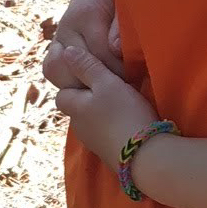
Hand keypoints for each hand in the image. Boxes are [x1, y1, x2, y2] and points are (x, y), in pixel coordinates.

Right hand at [42, 0, 122, 89]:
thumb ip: (123, 24)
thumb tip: (115, 48)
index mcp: (87, 13)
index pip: (101, 54)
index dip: (121, 70)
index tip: (139, 78)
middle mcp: (67, 25)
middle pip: (72, 66)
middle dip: (98, 80)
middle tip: (122, 85)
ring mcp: (60, 35)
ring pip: (55, 69)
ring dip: (79, 83)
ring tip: (106, 86)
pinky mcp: (58, 43)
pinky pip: (53, 67)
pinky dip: (69, 80)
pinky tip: (93, 83)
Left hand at [53, 42, 158, 165]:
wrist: (144, 155)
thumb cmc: (124, 113)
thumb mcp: (107, 82)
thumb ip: (87, 66)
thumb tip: (67, 52)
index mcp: (74, 108)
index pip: (62, 94)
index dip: (74, 84)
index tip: (93, 78)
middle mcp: (78, 127)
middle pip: (77, 109)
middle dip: (88, 100)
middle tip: (111, 90)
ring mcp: (93, 143)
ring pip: (91, 122)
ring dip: (101, 114)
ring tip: (122, 107)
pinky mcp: (108, 154)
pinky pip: (104, 135)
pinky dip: (111, 127)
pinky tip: (127, 124)